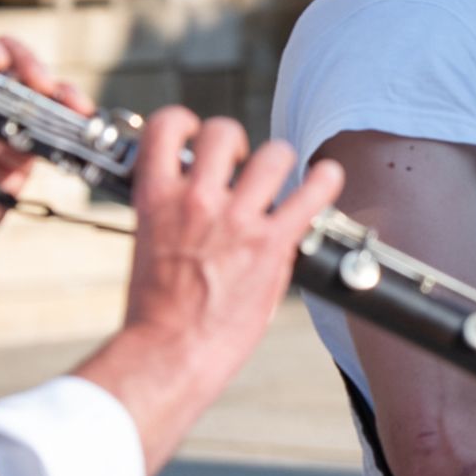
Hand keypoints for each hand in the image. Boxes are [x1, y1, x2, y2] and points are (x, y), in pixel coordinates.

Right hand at [78, 109, 346, 470]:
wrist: (167, 353)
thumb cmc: (154, 315)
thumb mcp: (148, 249)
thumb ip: (171, 219)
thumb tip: (188, 208)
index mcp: (157, 198)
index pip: (166, 126)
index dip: (184, 123)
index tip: (194, 136)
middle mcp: (197, 199)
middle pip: (223, 132)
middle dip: (235, 142)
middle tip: (240, 164)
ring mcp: (237, 220)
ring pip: (272, 153)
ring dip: (278, 160)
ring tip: (281, 176)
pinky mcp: (271, 245)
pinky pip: (310, 195)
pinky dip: (324, 181)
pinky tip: (327, 178)